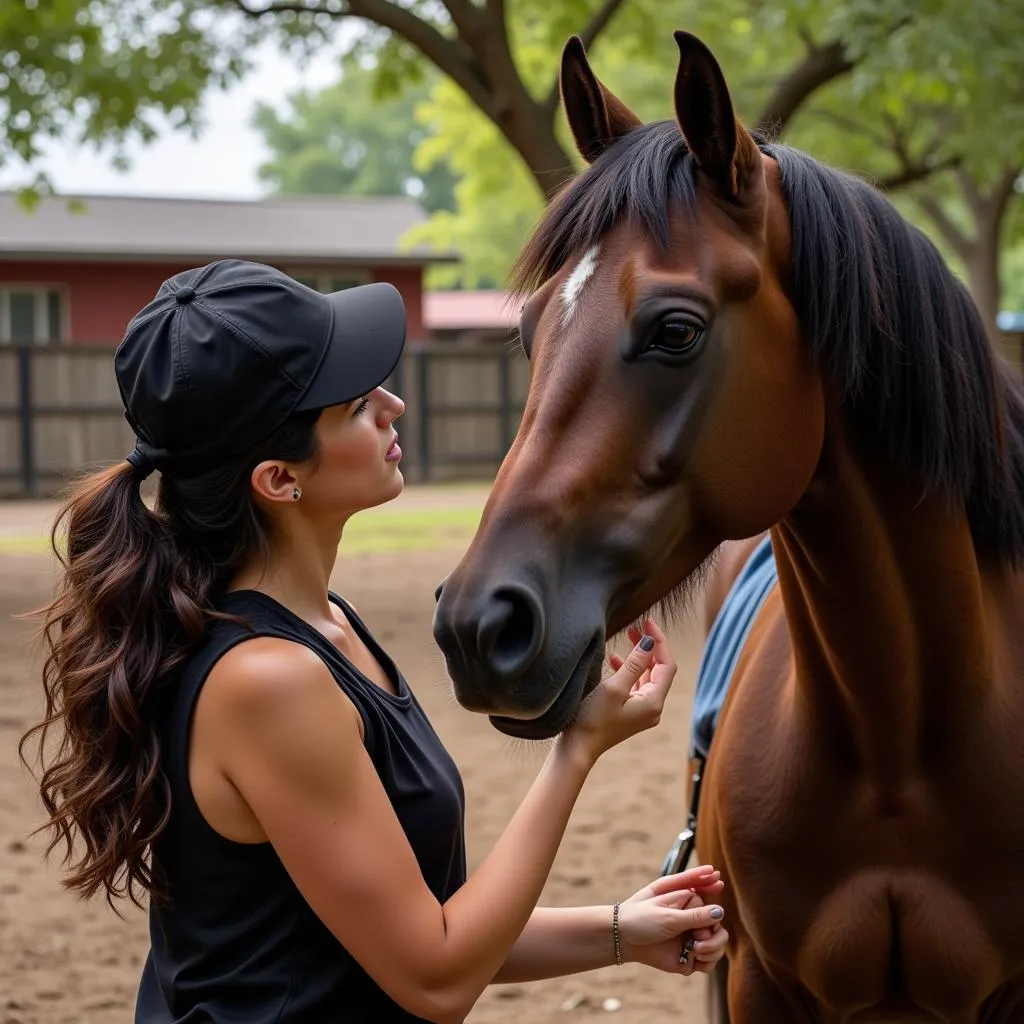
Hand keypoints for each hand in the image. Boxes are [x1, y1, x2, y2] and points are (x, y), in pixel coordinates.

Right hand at [561, 618, 676, 763]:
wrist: (578, 749)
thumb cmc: (593, 719)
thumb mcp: (614, 688)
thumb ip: (634, 663)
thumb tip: (650, 642)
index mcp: (653, 702)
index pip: (666, 665)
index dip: (660, 641)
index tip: (647, 621)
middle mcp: (652, 707)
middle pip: (659, 669)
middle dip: (650, 646)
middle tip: (637, 625)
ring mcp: (641, 711)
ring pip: (647, 675)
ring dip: (639, 655)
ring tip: (628, 635)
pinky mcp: (629, 712)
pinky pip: (635, 684)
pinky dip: (629, 669)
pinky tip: (615, 659)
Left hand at [618, 867, 728, 975]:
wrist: (624, 939)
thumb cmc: (641, 919)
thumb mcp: (669, 916)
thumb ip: (696, 916)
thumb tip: (721, 911)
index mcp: (689, 901)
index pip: (713, 909)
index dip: (710, 920)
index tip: (698, 928)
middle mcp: (693, 919)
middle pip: (720, 929)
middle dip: (714, 938)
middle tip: (698, 942)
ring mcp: (692, 938)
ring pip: (718, 946)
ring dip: (713, 950)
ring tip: (696, 951)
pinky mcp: (690, 956)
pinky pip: (709, 962)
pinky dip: (707, 962)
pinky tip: (695, 960)